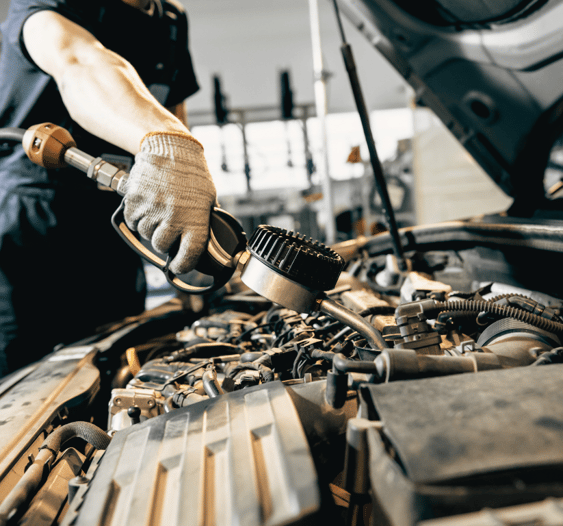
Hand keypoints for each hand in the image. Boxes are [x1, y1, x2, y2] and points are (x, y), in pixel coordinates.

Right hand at [118, 132, 216, 274]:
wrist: (170, 147)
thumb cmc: (192, 173)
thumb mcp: (208, 199)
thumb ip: (203, 222)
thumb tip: (201, 242)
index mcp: (195, 219)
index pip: (188, 255)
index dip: (182, 266)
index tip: (178, 266)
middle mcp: (173, 217)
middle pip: (162, 246)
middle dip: (165, 242)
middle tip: (169, 229)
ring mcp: (152, 209)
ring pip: (145, 234)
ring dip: (150, 228)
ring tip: (159, 211)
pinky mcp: (134, 200)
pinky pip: (132, 221)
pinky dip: (137, 218)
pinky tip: (147, 206)